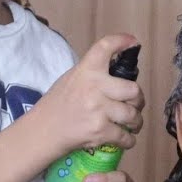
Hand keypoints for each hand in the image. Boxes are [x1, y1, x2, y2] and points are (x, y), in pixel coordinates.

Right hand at [29, 34, 145, 155]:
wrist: (42, 131)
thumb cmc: (58, 105)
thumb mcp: (71, 80)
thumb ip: (93, 74)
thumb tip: (119, 72)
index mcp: (86, 71)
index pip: (104, 48)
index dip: (122, 41)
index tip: (133, 43)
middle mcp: (94, 87)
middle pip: (134, 90)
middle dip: (138, 100)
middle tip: (135, 104)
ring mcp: (98, 110)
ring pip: (133, 115)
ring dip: (136, 122)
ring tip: (132, 123)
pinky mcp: (100, 131)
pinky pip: (126, 137)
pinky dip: (129, 140)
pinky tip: (125, 138)